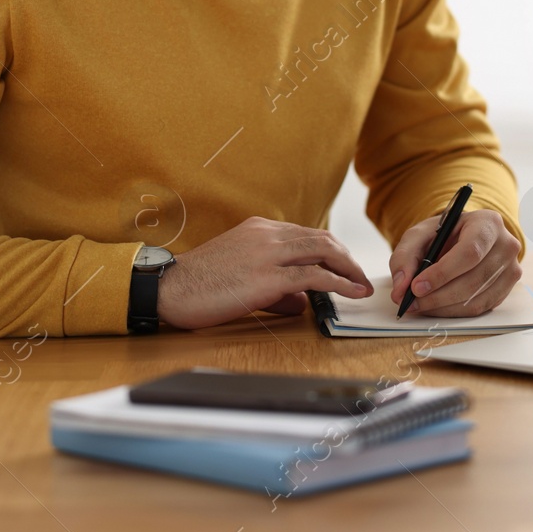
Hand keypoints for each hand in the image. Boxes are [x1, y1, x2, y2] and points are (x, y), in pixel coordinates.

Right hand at [156, 217, 372, 329]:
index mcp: (259, 229)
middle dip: (346, 258)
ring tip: (362, 285)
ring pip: (323, 251)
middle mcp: (267, 235)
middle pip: (321, 239)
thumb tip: (301, 302)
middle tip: (360, 276)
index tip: (344, 266)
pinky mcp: (267, 276)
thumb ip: (274, 286)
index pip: (306, 235)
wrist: (170, 288)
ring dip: (349, 269)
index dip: (331, 250)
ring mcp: (268, 253)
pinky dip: (339, 283)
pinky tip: (351, 292)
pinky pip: (314, 276)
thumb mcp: (241, 275)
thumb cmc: (199, 285)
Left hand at [389, 209, 522, 316]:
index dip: (442, 273)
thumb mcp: (420, 235)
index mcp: (488, 223)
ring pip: (477, 299)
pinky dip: (454, 312)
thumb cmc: (444, 234)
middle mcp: (507, 246)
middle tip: (411, 302)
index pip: (470, 252)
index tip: (417, 287)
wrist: (464, 238)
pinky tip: (435, 307)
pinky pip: (480, 308)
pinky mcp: (507, 290)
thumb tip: (400, 288)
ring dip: (443, 308)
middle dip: (438, 295)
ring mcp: (511, 270)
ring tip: (419, 305)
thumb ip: (405, 256)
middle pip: (474, 279)